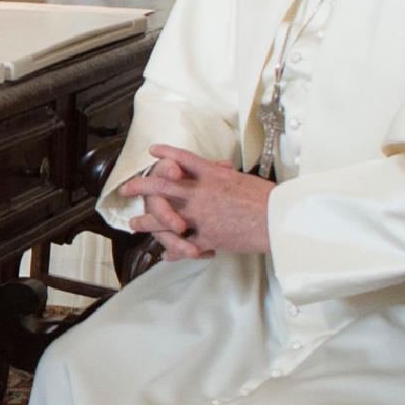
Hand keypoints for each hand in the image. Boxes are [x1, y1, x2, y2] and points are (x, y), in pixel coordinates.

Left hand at [113, 144, 273, 258]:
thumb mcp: (242, 179)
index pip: (182, 159)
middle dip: (140, 187)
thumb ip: (224, 176)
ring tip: (134, 224)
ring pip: (165, 219)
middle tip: (127, 189)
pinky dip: (174, 251)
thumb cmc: (267, 198)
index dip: (165, 154)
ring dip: (146, 222)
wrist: (278, 217)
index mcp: (212, 175)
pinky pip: (185, 246)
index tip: (152, 151)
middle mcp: (201, 193)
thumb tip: (219, 169)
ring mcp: (202, 216)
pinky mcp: (208, 237)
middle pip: (162, 185)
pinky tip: (166, 254)